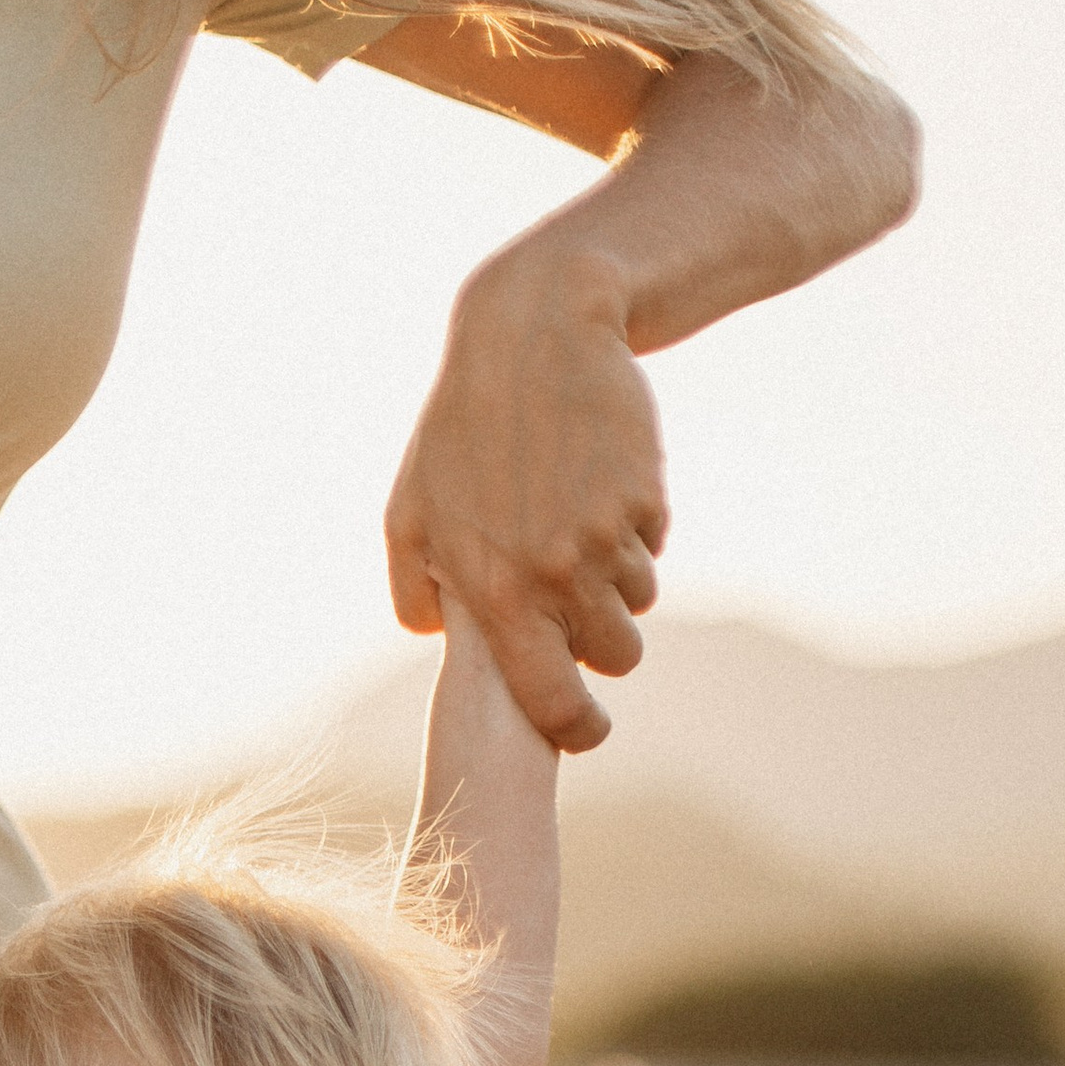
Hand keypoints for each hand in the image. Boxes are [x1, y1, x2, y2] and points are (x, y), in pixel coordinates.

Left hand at [385, 245, 666, 754]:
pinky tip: (597, 483)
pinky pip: (653, 543)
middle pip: (614, 655)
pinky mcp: (644, 498)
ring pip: (639, 601)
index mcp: (497, 596)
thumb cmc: (461, 429)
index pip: (552, 702)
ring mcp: (605, 536)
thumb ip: (418, 590)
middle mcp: (556, 576)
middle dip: (607, 642)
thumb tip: (440, 642)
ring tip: (578, 526)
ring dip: (620, 580)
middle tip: (582, 604)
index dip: (578, 728)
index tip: (588, 730)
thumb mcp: (411, 511)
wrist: (534, 335)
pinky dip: (634, 528)